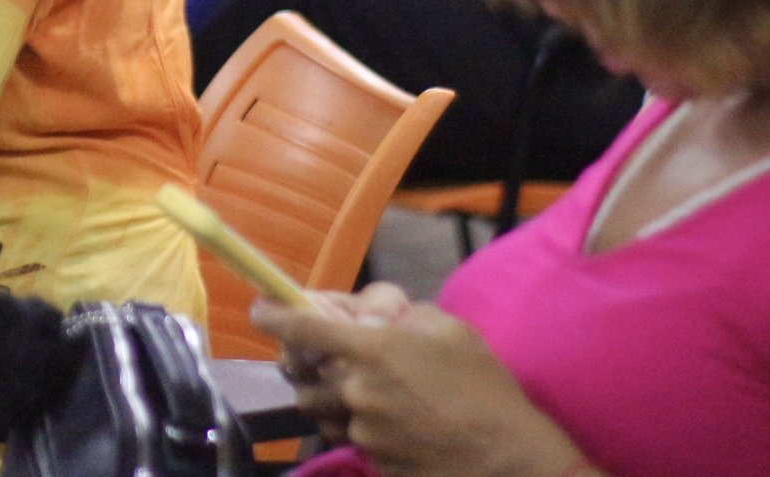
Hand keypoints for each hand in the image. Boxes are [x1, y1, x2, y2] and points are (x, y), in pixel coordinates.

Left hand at [254, 289, 581, 474]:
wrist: (510, 459)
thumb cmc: (483, 387)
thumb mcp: (446, 329)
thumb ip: (396, 315)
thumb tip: (364, 315)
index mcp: (370, 350)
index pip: (299, 329)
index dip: (271, 316)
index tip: (259, 309)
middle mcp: (354, 391)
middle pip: (301, 376)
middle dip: (306, 365)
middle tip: (327, 359)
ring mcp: (360, 432)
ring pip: (320, 411)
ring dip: (329, 398)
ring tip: (363, 394)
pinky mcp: (372, 463)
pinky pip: (348, 439)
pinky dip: (357, 428)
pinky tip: (391, 424)